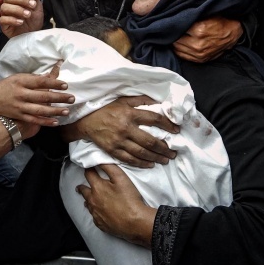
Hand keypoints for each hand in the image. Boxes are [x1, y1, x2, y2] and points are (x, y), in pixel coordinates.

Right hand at [0, 0, 43, 37]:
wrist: (33, 33)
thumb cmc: (34, 20)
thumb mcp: (38, 8)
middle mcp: (9, 4)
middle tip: (32, 6)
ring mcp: (5, 14)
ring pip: (4, 7)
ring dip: (18, 9)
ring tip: (28, 15)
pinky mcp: (4, 24)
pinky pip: (3, 19)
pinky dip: (12, 20)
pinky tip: (21, 22)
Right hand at [0, 63, 73, 125]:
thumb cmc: (6, 87)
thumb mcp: (17, 78)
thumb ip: (33, 78)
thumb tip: (50, 76)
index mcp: (21, 81)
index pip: (40, 82)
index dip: (54, 83)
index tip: (65, 85)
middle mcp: (21, 94)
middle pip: (43, 96)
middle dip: (59, 97)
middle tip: (72, 98)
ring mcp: (20, 106)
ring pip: (40, 110)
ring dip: (54, 111)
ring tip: (67, 111)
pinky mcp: (20, 116)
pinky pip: (34, 120)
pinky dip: (45, 122)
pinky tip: (56, 122)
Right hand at [63, 96, 177, 166]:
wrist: (87, 122)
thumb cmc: (107, 110)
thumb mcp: (123, 100)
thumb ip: (140, 100)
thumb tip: (158, 102)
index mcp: (130, 114)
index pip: (154, 119)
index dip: (168, 125)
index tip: (176, 131)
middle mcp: (126, 128)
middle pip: (150, 141)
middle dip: (164, 148)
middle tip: (173, 152)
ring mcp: (119, 141)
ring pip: (142, 153)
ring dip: (156, 157)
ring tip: (165, 159)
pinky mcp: (113, 150)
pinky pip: (130, 159)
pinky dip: (142, 163)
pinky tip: (150, 164)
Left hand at [77, 164, 155, 246]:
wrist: (135, 222)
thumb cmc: (129, 199)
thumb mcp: (121, 177)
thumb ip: (109, 167)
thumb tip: (99, 160)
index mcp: (97, 187)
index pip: (88, 174)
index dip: (89, 169)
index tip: (89, 168)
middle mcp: (93, 200)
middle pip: (83, 191)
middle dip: (82, 187)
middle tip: (79, 187)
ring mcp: (95, 213)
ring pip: (87, 204)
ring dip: (87, 200)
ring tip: (87, 199)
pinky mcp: (100, 224)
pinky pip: (93, 216)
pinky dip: (94, 212)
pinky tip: (97, 212)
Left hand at [173, 17, 242, 61]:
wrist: (233, 34)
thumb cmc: (219, 22)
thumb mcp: (205, 15)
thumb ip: (190, 17)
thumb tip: (174, 17)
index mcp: (198, 30)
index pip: (177, 28)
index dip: (174, 25)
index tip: (172, 23)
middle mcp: (197, 44)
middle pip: (175, 39)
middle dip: (174, 34)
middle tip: (174, 30)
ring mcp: (198, 54)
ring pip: (176, 48)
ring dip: (175, 42)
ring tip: (178, 37)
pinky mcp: (199, 60)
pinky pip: (182, 56)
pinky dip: (179, 50)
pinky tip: (181, 44)